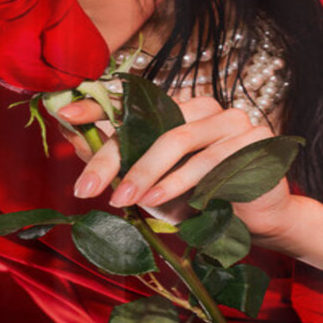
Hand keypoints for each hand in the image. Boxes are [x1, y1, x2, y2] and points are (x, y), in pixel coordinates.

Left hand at [53, 94, 294, 237]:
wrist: (256, 223)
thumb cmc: (199, 199)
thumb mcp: (151, 184)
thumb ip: (119, 160)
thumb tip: (72, 137)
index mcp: (180, 109)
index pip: (137, 99)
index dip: (100, 104)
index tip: (65, 113)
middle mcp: (205, 107)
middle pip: (153, 124)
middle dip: (114, 158)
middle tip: (86, 188)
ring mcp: (233, 120)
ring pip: (179, 138)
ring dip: (145, 173)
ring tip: (122, 201)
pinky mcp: (256, 139)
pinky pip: (209, 159)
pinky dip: (179, 182)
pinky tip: (158, 202)